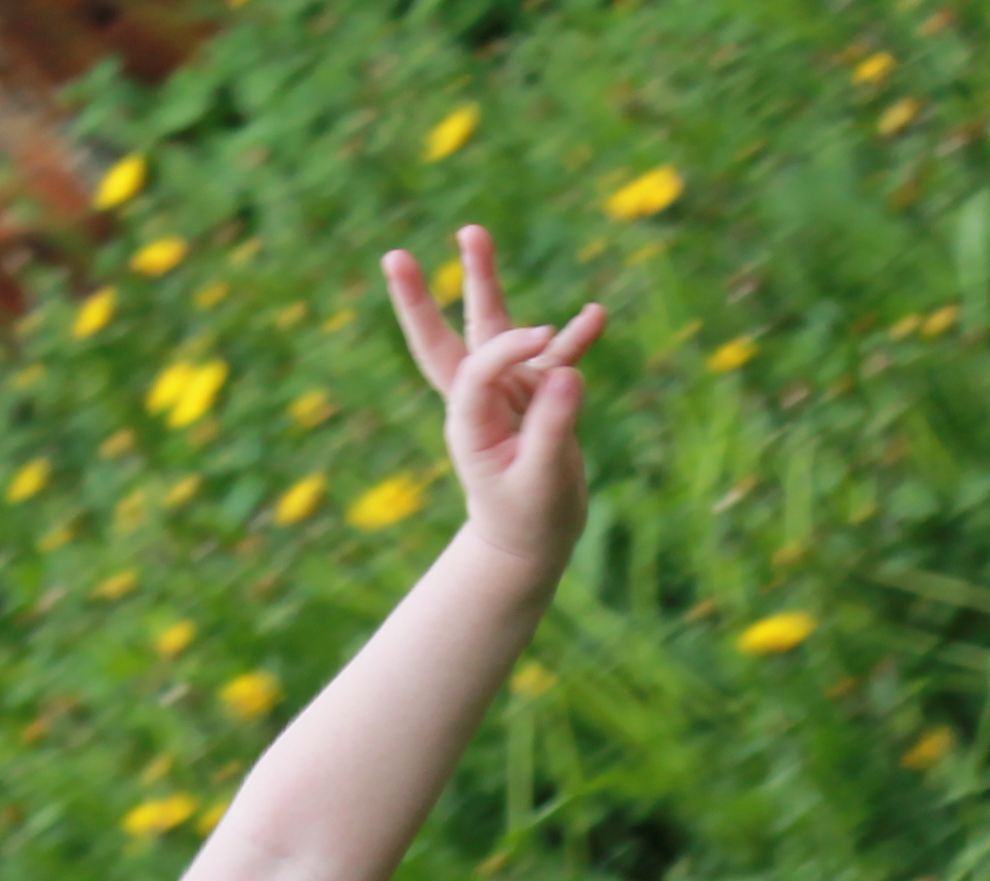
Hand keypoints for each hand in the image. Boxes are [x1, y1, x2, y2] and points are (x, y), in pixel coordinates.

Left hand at [381, 225, 604, 571]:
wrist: (532, 541)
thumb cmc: (529, 518)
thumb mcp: (541, 481)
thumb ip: (552, 430)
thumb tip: (567, 373)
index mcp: (469, 421)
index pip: (477, 368)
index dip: (508, 348)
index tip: (544, 339)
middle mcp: (480, 398)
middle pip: (447, 339)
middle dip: (422, 300)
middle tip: (393, 257)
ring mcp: (507, 391)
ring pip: (492, 328)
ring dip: (483, 282)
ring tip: (471, 230)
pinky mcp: (537, 393)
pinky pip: (554, 357)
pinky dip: (573, 337)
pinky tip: (596, 315)